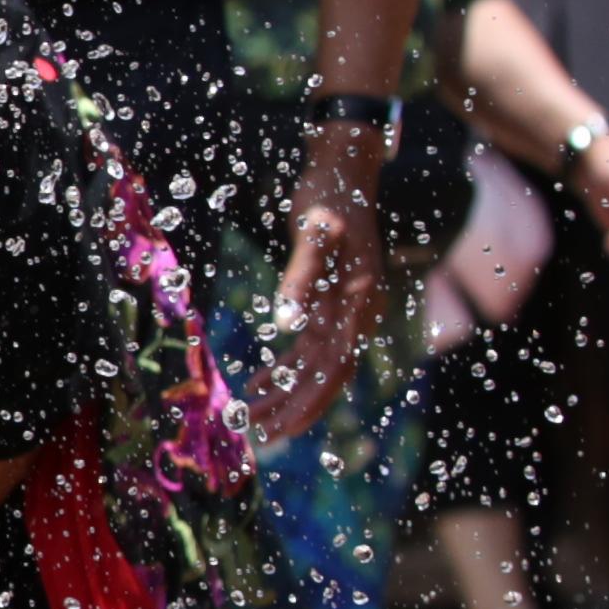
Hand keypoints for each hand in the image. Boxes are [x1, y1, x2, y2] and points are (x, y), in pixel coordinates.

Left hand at [255, 143, 386, 438]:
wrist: (346, 172)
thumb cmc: (330, 198)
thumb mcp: (314, 232)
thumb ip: (301, 276)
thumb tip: (286, 321)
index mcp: (358, 301)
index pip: (335, 365)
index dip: (309, 400)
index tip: (282, 427)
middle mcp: (357, 311)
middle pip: (327, 375)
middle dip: (294, 408)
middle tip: (259, 437)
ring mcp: (346, 309)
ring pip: (316, 366)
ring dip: (285, 393)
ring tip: (251, 419)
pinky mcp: (331, 303)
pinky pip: (311, 348)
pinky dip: (286, 368)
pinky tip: (258, 385)